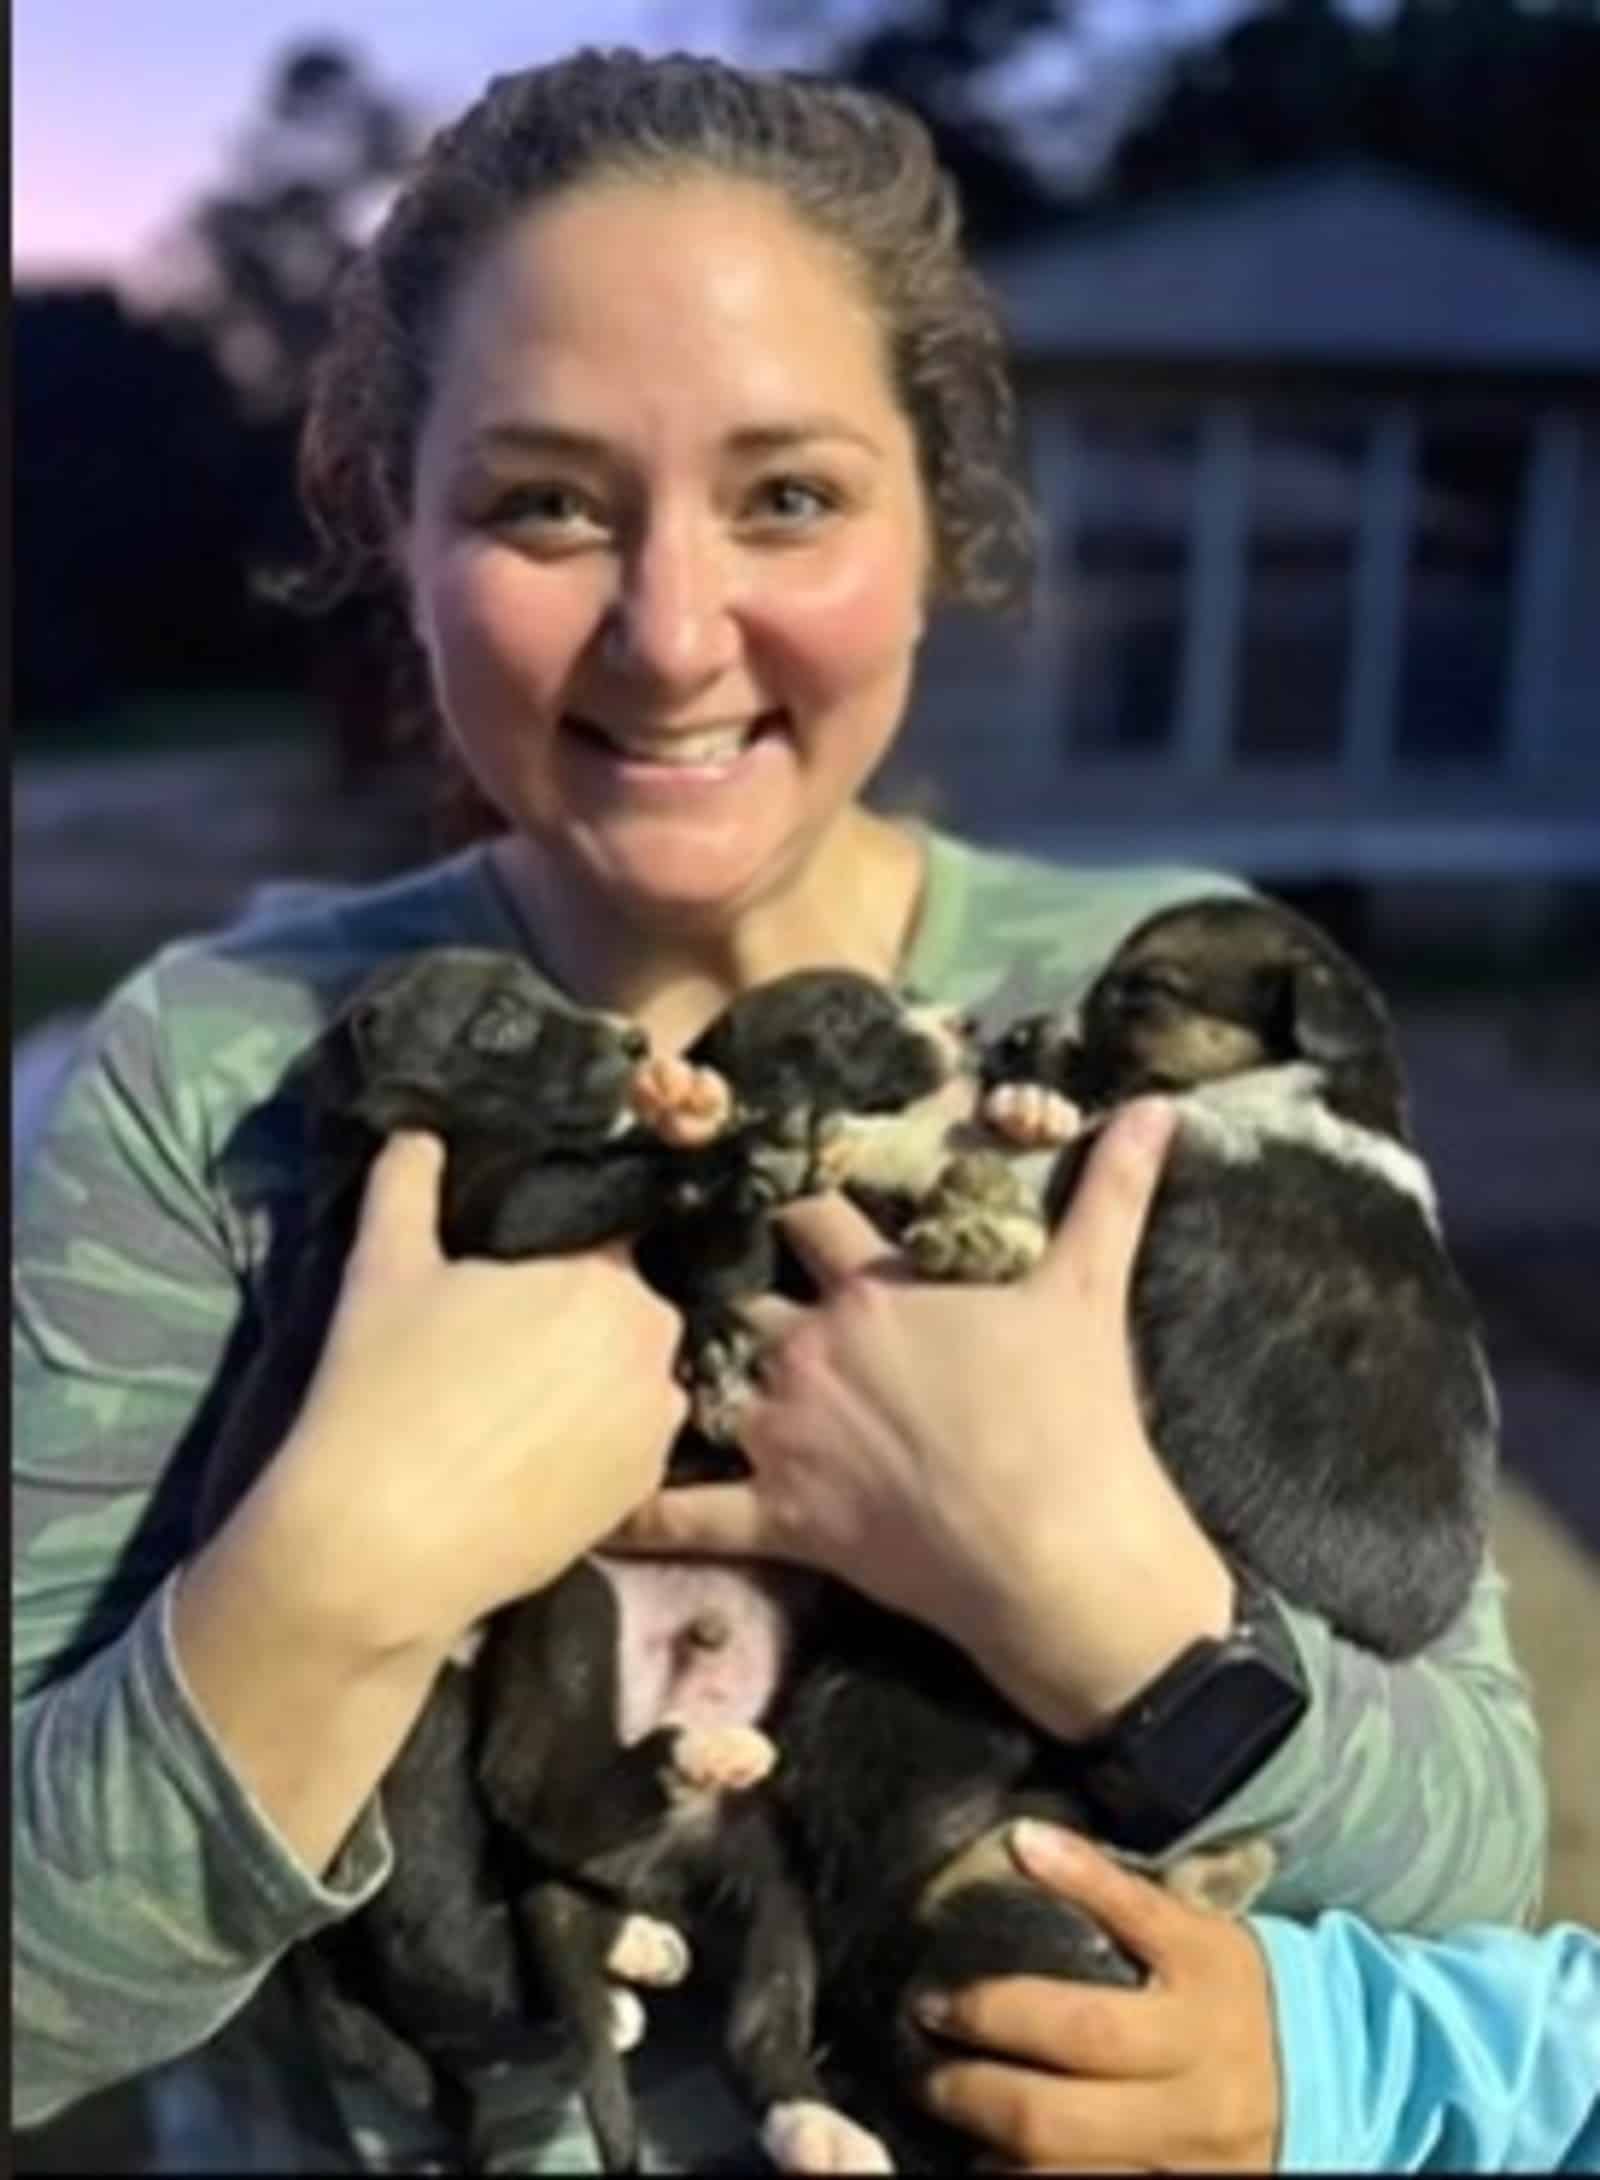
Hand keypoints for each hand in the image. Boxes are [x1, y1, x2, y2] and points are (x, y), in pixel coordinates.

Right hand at [247, 1130, 687, 1656]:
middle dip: (573, 1318)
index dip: (555, 1255)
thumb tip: (415, 1129)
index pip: (604, 1237)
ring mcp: (658, 1424)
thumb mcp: (383, 1266)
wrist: (381, 1547)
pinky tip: (525, 1455)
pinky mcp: (642, 1493)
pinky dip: (589, 1442)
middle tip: (498, 1344)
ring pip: (625, 1377)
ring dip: (586, 1380)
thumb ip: (407, 1180)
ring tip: (509, 1407)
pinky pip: (624, 1442)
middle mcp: (655, 1343)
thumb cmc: (382, 1390)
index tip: (510, 1277)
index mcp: (608, 1277)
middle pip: (619, 1310)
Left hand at [611, 1098, 1231, 1736]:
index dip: (780, 1185)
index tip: (739, 1158)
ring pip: (704, 1385)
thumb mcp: (1090, 1290)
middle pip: (743, 1295)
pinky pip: (690, 1515)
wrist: (1063, 1552)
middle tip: (679, 1271)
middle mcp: (814, 1346)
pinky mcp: (783, 1516)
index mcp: (876, 1286)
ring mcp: (789, 1432)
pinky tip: (584, 1508)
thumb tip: (1163, 1107)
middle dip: (721, 1285)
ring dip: (675, 1376)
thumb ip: (1113, 1192)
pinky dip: (637, 1514)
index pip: (811, 1208)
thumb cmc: (1073, 1416)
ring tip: (616, 1362)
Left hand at [919, 1822, 1280, 2171]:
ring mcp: (1187, 2162)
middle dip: (970, 2089)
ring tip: (949, 2107)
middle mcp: (1193, 2098)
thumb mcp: (1187, 1926)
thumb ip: (1107, 1887)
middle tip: (925, 2061)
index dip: (995, 2012)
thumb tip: (1022, 1839)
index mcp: (1193, 2013)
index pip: (1079, 2022)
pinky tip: (995, 2156)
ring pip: (1067, 2175)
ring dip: (990, 2147)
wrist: (1330, 2071)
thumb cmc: (1231, 1985)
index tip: (933, 1996)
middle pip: (1056, 2114)